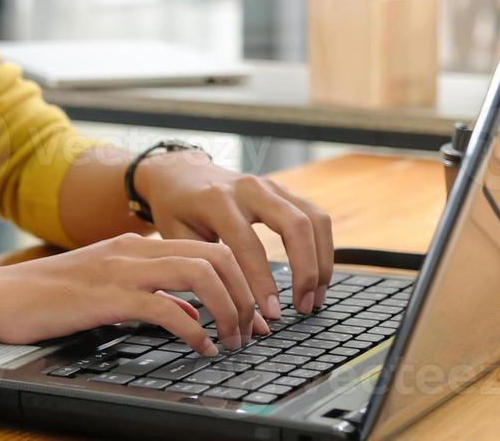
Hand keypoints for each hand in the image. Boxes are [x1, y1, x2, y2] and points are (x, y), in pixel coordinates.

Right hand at [0, 232, 272, 354]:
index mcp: (136, 245)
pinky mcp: (107, 297)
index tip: (254, 314)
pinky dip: (193, 328)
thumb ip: (148, 294)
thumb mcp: (107, 289)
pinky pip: (166, 308)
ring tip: (232, 340)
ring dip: (228, 309)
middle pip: (216, 255)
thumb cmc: (46, 297)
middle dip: (245, 293)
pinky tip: (200, 347)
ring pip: (201, 274)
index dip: (241, 280)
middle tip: (253, 330)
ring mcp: (121, 270)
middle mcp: (135, 250)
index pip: (208, 247)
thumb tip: (189, 315)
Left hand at [133, 151, 333, 316]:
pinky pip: (316, 216)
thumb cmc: (177, 210)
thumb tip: (253, 325)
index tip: (272, 314)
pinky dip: (323, 247)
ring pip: (314, 218)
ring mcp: (271, 186)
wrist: (180, 173)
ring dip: (322, 261)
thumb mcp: (180, 242)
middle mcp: (249, 188)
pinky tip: (318, 275)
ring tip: (316, 296)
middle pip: (294, 225)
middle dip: (306, 270)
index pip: (249, 245)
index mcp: (217, 200)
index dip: (263, 283)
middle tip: (304, 306)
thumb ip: (213, 280)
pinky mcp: (284, 190)